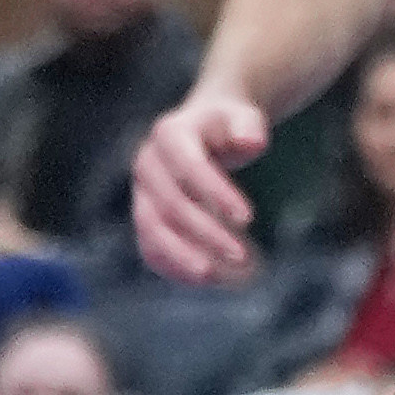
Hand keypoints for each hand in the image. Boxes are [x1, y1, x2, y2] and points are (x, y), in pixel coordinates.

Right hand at [133, 84, 271, 284]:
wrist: (203, 130)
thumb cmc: (228, 125)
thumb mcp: (242, 116)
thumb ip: (248, 127)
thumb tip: (253, 143)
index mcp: (170, 133)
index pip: (190, 168)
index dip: (216, 194)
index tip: (248, 218)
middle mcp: (147, 164)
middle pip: (171, 206)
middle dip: (206, 233)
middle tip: (241, 256)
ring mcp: (140, 193)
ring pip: (152, 231)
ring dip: (183, 257)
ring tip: (215, 276)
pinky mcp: (144, 217)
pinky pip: (150, 247)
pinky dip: (173, 265)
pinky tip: (204, 278)